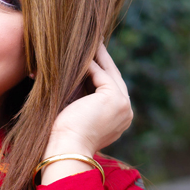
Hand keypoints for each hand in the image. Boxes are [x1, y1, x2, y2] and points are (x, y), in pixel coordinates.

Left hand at [46, 41, 132, 156]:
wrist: (66, 149)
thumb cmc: (64, 135)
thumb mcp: (76, 110)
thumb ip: (81, 93)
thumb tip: (78, 69)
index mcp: (117, 119)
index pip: (108, 89)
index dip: (99, 72)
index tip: (89, 57)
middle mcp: (125, 113)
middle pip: (113, 78)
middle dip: (102, 59)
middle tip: (95, 41)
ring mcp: (124, 106)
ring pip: (109, 74)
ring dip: (98, 56)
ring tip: (89, 40)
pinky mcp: (115, 99)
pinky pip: (102, 75)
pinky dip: (90, 65)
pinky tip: (79, 55)